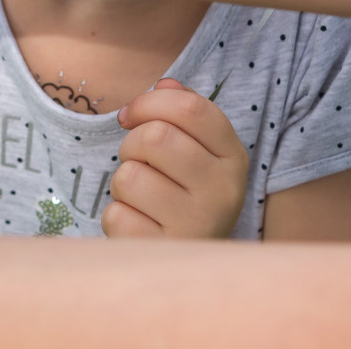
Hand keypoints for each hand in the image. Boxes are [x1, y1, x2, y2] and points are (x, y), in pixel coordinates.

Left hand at [102, 78, 247, 238]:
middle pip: (155, 137)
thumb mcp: (196, 152)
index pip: (191, 108)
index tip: (130, 115)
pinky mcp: (165, 252)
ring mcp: (197, 225)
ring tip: (142, 197)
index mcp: (233, 159)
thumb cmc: (184, 195)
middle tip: (137, 161)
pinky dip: (117, 216)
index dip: (149, 102)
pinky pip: (116, 214)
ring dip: (123, 183)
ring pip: (130, 176)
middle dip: (131, 144)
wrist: (190, 266)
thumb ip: (181, 114)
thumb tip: (165, 84)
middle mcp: (224, 192)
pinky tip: (139, 225)